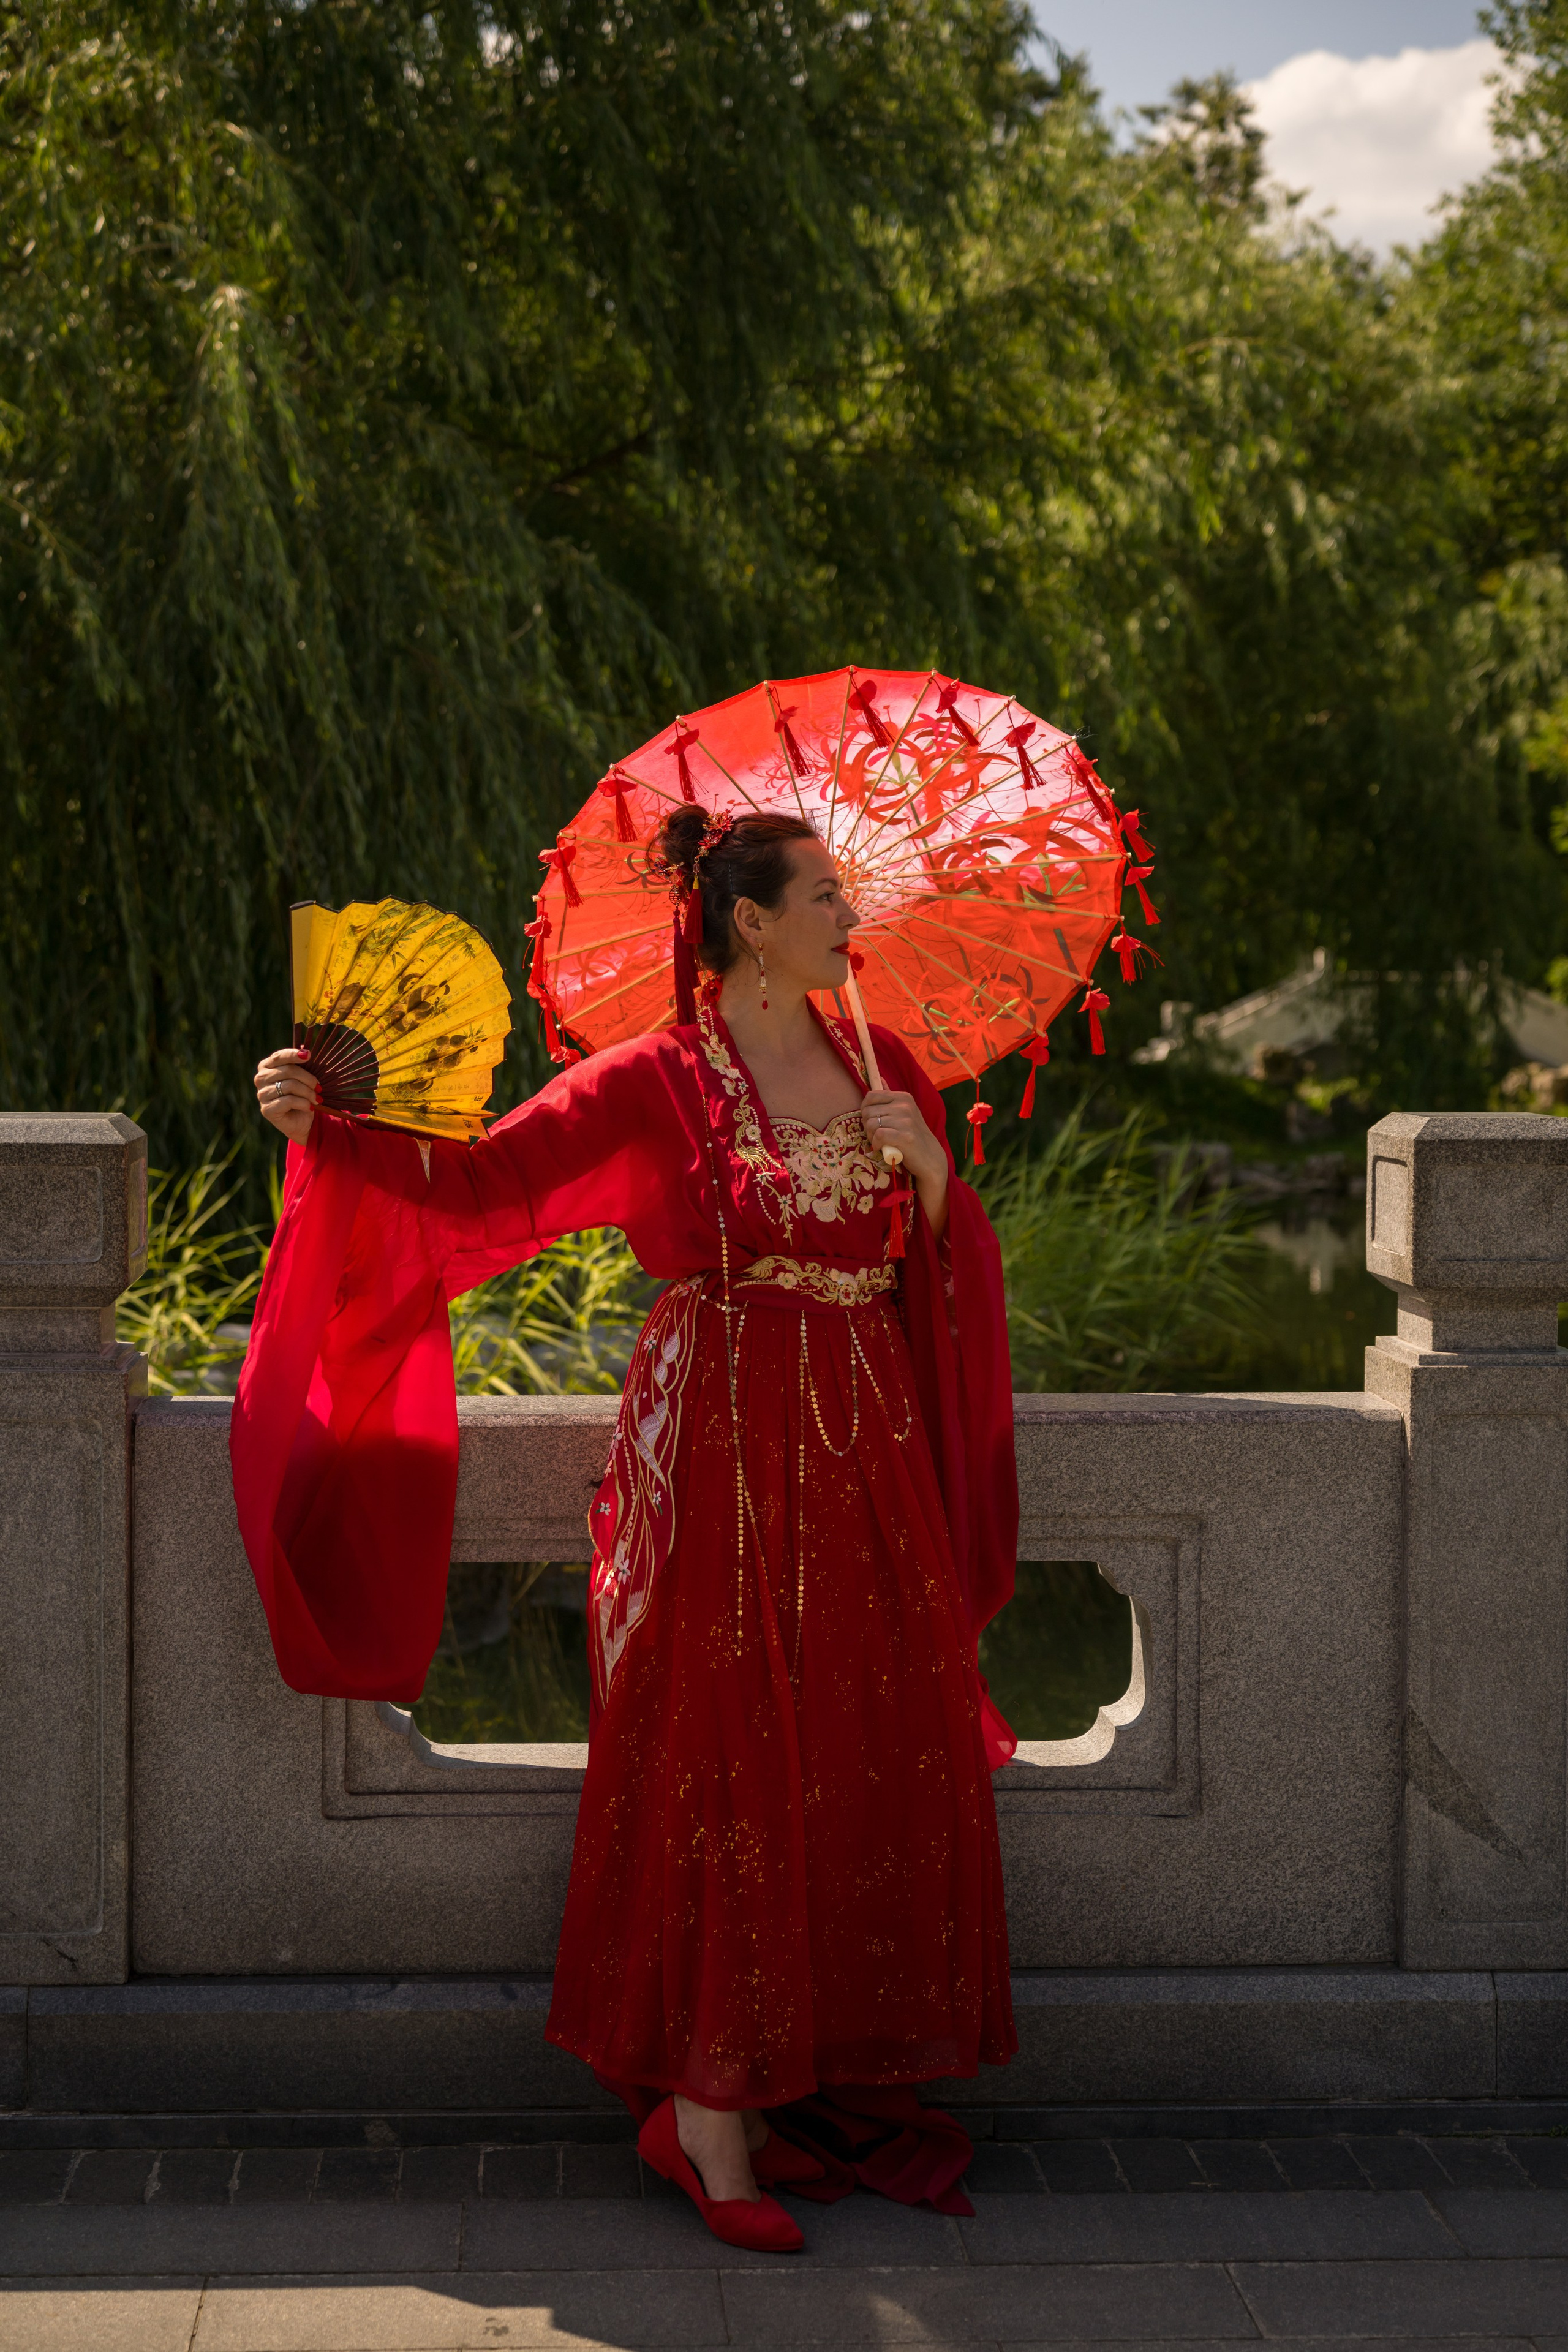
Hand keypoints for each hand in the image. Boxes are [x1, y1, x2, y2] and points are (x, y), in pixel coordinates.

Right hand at [255, 1046, 318, 1145]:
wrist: (301, 1121)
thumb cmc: (301, 1095)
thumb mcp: (303, 1077)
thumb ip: (301, 1062)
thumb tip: (303, 1047)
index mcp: (267, 1066)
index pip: (279, 1056)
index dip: (293, 1054)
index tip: (309, 1055)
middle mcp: (260, 1078)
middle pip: (288, 1071)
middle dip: (308, 1078)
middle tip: (319, 1087)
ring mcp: (262, 1094)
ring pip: (289, 1086)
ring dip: (308, 1092)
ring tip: (317, 1099)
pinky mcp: (266, 1109)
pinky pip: (288, 1101)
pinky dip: (303, 1103)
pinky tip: (309, 1107)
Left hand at [862, 1088, 947, 1237]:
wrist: (930, 1158)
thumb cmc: (913, 1136)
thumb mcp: (903, 1113)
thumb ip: (889, 1096)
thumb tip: (879, 1078)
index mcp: (903, 1097)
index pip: (871, 1096)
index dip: (866, 1110)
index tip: (873, 1121)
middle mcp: (905, 1105)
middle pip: (868, 1111)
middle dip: (868, 1126)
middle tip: (877, 1136)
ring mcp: (906, 1120)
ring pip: (871, 1124)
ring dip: (871, 1137)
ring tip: (881, 1143)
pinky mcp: (905, 1136)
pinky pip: (878, 1135)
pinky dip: (876, 1144)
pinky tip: (882, 1148)